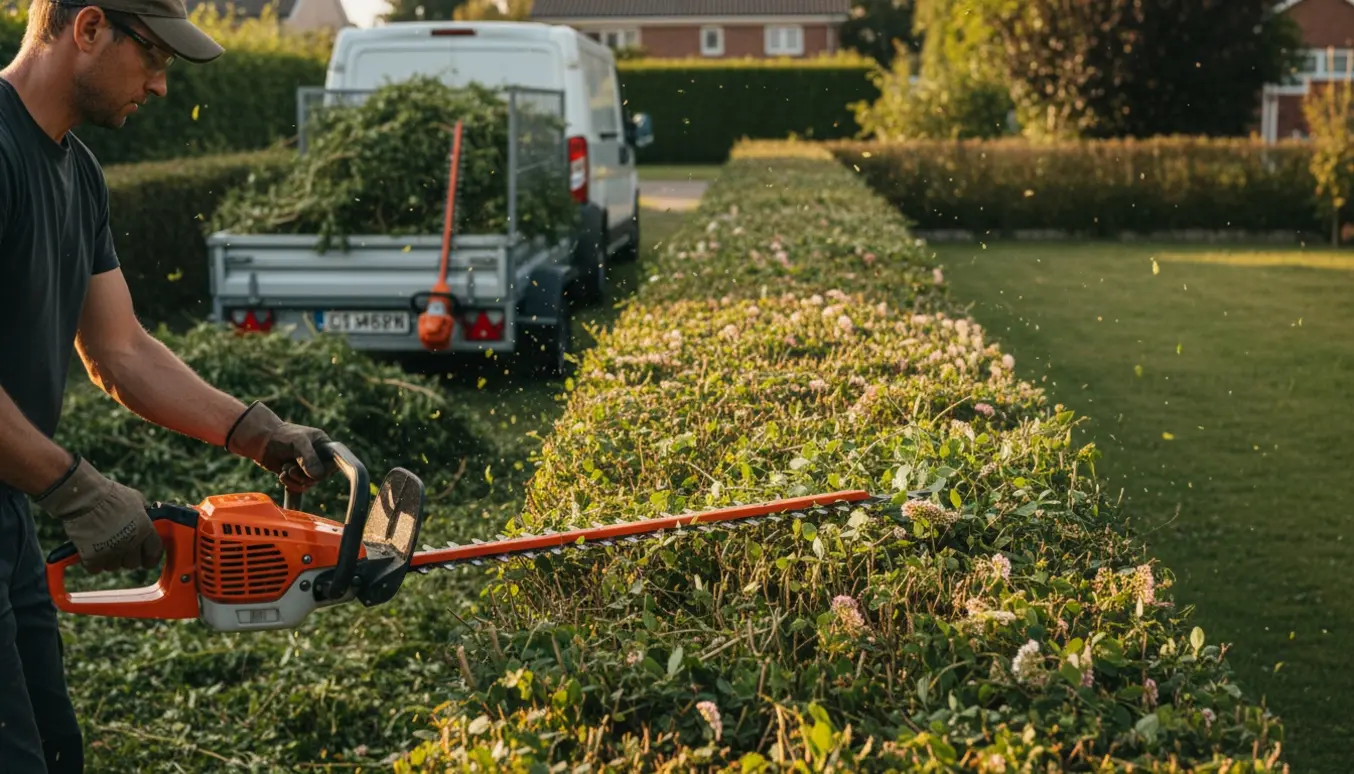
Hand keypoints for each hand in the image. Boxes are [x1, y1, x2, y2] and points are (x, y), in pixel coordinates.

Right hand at [36, 456, 162, 573]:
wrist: (84, 497)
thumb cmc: (110, 495)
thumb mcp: (136, 499)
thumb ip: (144, 512)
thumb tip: (147, 516)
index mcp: (145, 529)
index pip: (154, 553)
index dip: (150, 557)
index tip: (145, 557)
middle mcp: (131, 543)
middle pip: (133, 564)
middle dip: (126, 557)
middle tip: (117, 546)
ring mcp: (112, 551)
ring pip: (113, 567)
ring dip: (108, 559)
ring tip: (101, 543)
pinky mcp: (93, 557)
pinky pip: (95, 568)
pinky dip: (91, 562)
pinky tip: (88, 549)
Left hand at [225, 402, 332, 491]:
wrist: (261, 441)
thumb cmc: (282, 436)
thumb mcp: (299, 442)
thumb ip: (309, 458)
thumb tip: (318, 476)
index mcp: (323, 445)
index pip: (335, 461)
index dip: (328, 468)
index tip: (318, 471)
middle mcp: (318, 457)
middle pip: (322, 476)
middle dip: (305, 475)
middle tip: (292, 469)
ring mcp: (307, 467)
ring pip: (310, 483)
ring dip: (295, 479)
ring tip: (285, 468)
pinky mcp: (296, 476)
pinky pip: (300, 487)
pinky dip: (290, 483)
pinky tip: (282, 474)